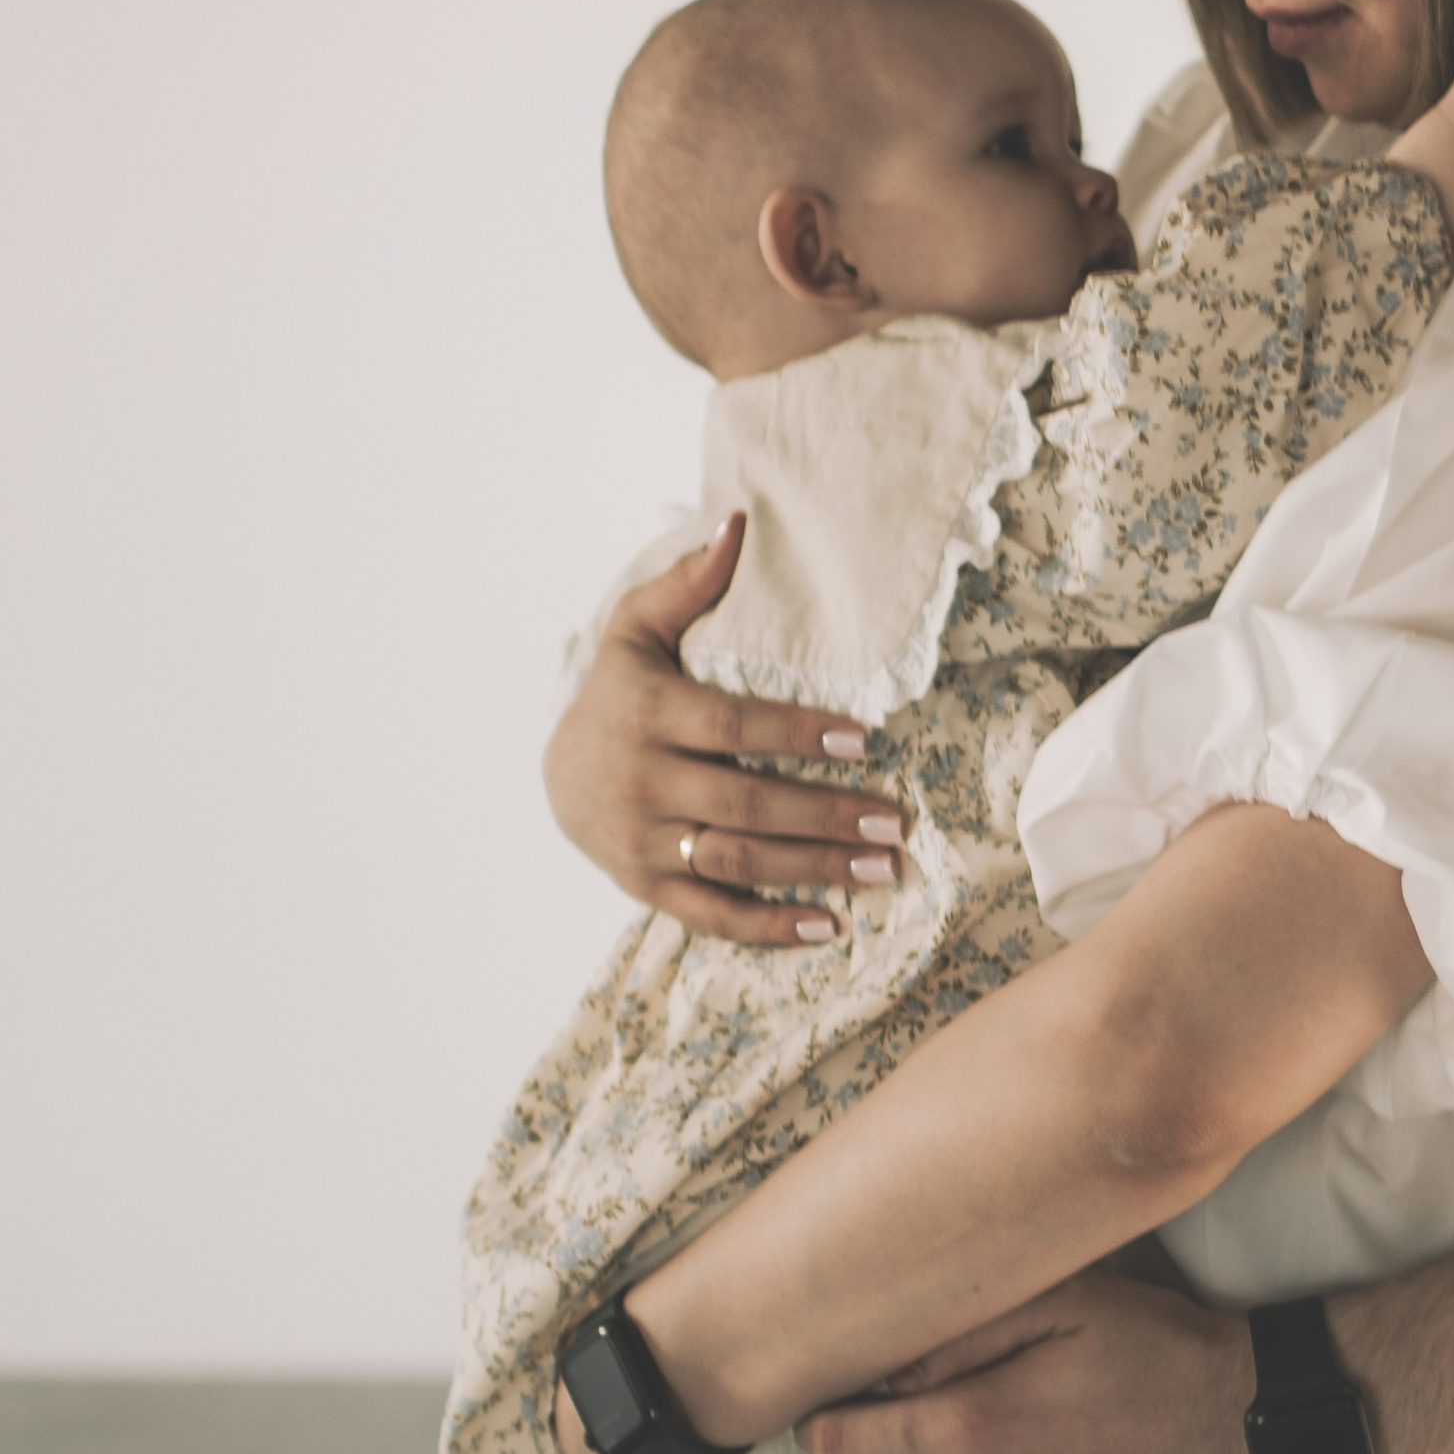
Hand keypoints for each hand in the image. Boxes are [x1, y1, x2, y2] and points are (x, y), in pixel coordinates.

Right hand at [542, 514, 905, 946]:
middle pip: (747, 807)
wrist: (558, 773)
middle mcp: (643, 784)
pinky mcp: (647, 889)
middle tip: (895, 822)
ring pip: (738, 864)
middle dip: (827, 816)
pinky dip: (770, 928)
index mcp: (648, 715)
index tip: (863, 738)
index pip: (733, 728)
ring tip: (884, 869)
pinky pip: (712, 916)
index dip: (797, 735)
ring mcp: (643, 845)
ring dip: (816, 872)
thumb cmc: (622, 690)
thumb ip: (690, 583)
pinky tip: (830, 927)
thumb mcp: (640, 629)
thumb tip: (739, 524)